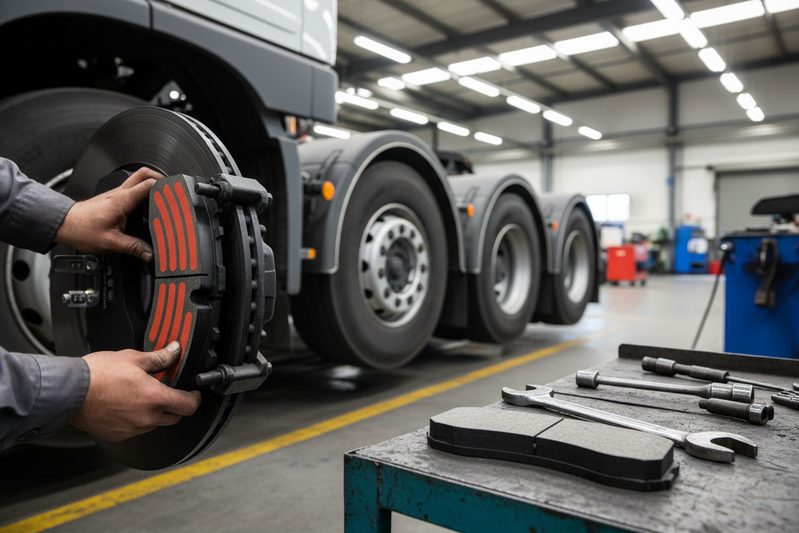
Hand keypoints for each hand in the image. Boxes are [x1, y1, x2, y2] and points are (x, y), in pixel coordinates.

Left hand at [55, 167, 162, 261]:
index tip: (175, 194)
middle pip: (145, 173)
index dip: (165, 187)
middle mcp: (120, 193)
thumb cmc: (80, 230)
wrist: (63, 225)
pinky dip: (143, 192)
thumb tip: (150, 254)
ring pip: (138, 179)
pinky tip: (146, 204)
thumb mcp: (111, 243)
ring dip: (152, 183)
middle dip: (161, 177)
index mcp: (122, 200)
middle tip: (171, 188)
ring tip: (162, 196)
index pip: (149, 184)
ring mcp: (116, 194)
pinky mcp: (113, 199)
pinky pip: (132, 189)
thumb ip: (134, 248)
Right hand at [72, 341, 200, 441]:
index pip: (189, 405)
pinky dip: (137, 419)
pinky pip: (136, 429)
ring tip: (141, 395)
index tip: (193, 392)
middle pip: (175, 417)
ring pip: (155, 423)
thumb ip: (159, 358)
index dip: (194, 398)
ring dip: (154, 412)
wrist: (69, 393)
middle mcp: (146, 418)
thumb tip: (174, 351)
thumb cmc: (97, 375)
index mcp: (154, 398)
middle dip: (175, 404)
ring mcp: (132, 429)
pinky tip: (126, 405)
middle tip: (167, 390)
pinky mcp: (119, 435)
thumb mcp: (133, 358)